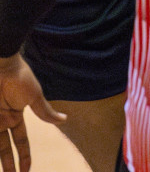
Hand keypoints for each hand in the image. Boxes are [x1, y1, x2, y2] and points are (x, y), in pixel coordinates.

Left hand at [0, 54, 63, 171]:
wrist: (1, 66)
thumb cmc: (20, 79)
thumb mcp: (34, 96)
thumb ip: (45, 112)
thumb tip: (64, 121)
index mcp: (15, 117)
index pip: (20, 141)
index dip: (23, 156)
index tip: (26, 170)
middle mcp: (2, 121)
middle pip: (3, 148)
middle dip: (7, 163)